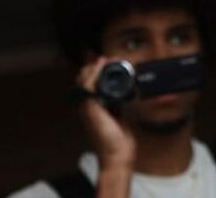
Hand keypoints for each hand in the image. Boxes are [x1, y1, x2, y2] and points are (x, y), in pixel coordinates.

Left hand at [76, 57, 136, 172]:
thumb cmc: (105, 139)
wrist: (118, 156)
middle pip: (95, 83)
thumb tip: (90, 79)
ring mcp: (107, 110)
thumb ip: (90, 98)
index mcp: (85, 106)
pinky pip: (120, 97)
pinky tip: (130, 85)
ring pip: (107, 89)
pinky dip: (123, 88)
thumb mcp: (94, 116)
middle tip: (111, 61)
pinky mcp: (119, 115)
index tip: (103, 60)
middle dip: (101, 70)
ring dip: (112, 77)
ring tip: (120, 67)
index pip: (85, 83)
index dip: (92, 70)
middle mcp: (94, 107)